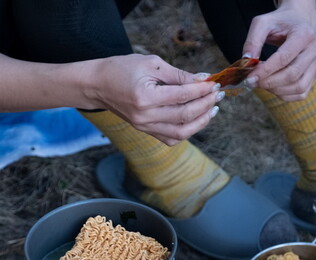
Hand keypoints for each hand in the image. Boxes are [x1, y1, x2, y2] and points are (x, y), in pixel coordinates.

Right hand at [91, 54, 222, 144]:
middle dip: (205, 105)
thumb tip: (203, 80)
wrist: (97, 85)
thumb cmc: (121, 69)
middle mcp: (145, 116)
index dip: (202, 90)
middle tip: (217, 95)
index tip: (215, 83)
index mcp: (145, 97)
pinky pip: (171, 138)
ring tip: (212, 110)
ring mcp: (145, 127)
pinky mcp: (145, 131)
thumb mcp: (151, 63)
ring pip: (181, 133)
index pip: (183, 96)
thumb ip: (178, 75)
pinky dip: (186, 132)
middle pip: (185, 116)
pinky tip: (196, 120)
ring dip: (200, 122)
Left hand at [242, 0, 315, 100]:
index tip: (248, 78)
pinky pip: (301, 93)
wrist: (297, 21)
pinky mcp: (314, 74)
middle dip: (269, 82)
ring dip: (276, 90)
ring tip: (262, 82)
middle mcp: (314, 49)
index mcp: (304, 34)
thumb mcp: (262, 23)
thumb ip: (252, 41)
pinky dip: (284, 95)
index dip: (265, 71)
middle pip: (292, 75)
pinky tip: (272, 86)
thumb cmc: (279, 22)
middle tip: (251, 82)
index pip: (284, 58)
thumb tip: (246, 62)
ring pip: (298, 87)